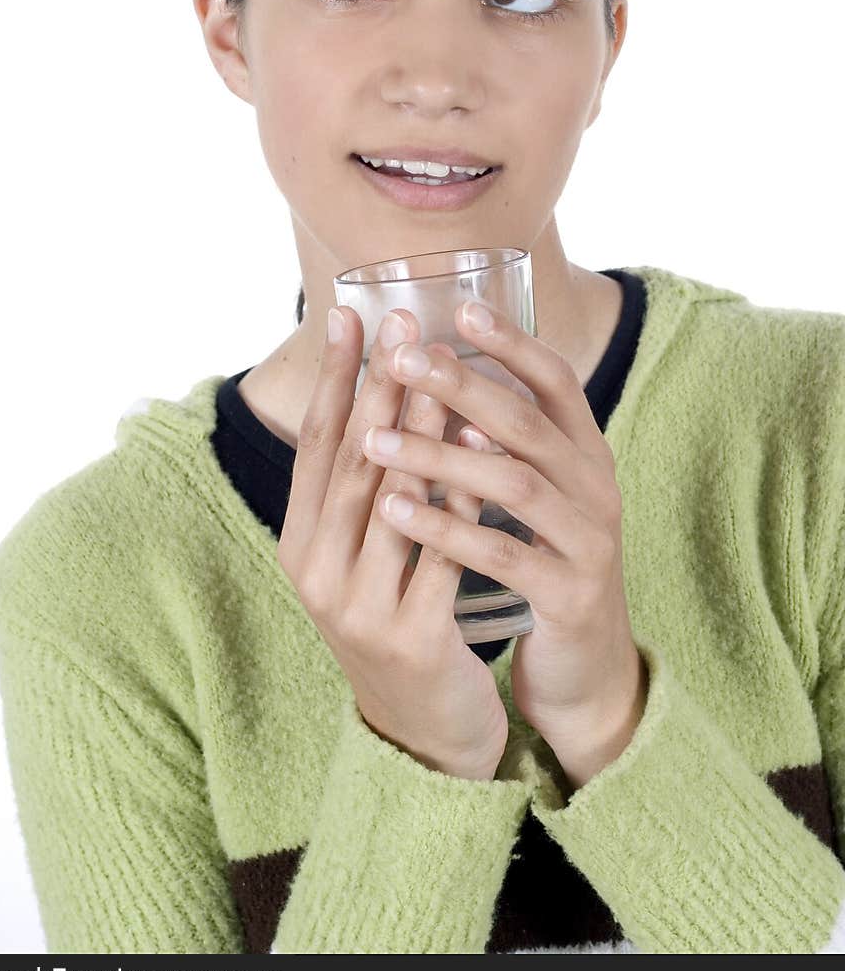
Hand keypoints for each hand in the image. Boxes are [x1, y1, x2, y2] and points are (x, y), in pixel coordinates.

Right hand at [276, 304, 510, 781]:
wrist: (421, 732)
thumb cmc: (397, 621)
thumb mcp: (363, 556)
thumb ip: (365, 489)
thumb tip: (384, 392)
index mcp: (300, 544)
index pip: (316, 445)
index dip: (334, 377)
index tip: (350, 313)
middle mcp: (318, 573)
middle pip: (352, 463)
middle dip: (379, 387)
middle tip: (404, 323)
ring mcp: (360, 609)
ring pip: (391, 502)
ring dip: (418, 431)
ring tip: (442, 369)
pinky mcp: (411, 639)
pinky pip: (440, 554)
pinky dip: (460, 501)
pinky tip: (483, 455)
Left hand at [360, 298, 648, 792]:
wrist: (586, 662)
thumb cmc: (545, 558)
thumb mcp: (537, 491)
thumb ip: (506, 438)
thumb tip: (440, 366)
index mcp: (587, 452)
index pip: (557, 380)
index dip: (512, 343)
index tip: (459, 309)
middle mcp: (597, 487)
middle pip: (526, 423)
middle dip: (459, 387)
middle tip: (398, 360)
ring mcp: (590, 542)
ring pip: (512, 485)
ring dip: (438, 458)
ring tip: (373, 440)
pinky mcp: (569, 594)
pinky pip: (503, 554)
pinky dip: (446, 529)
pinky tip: (395, 511)